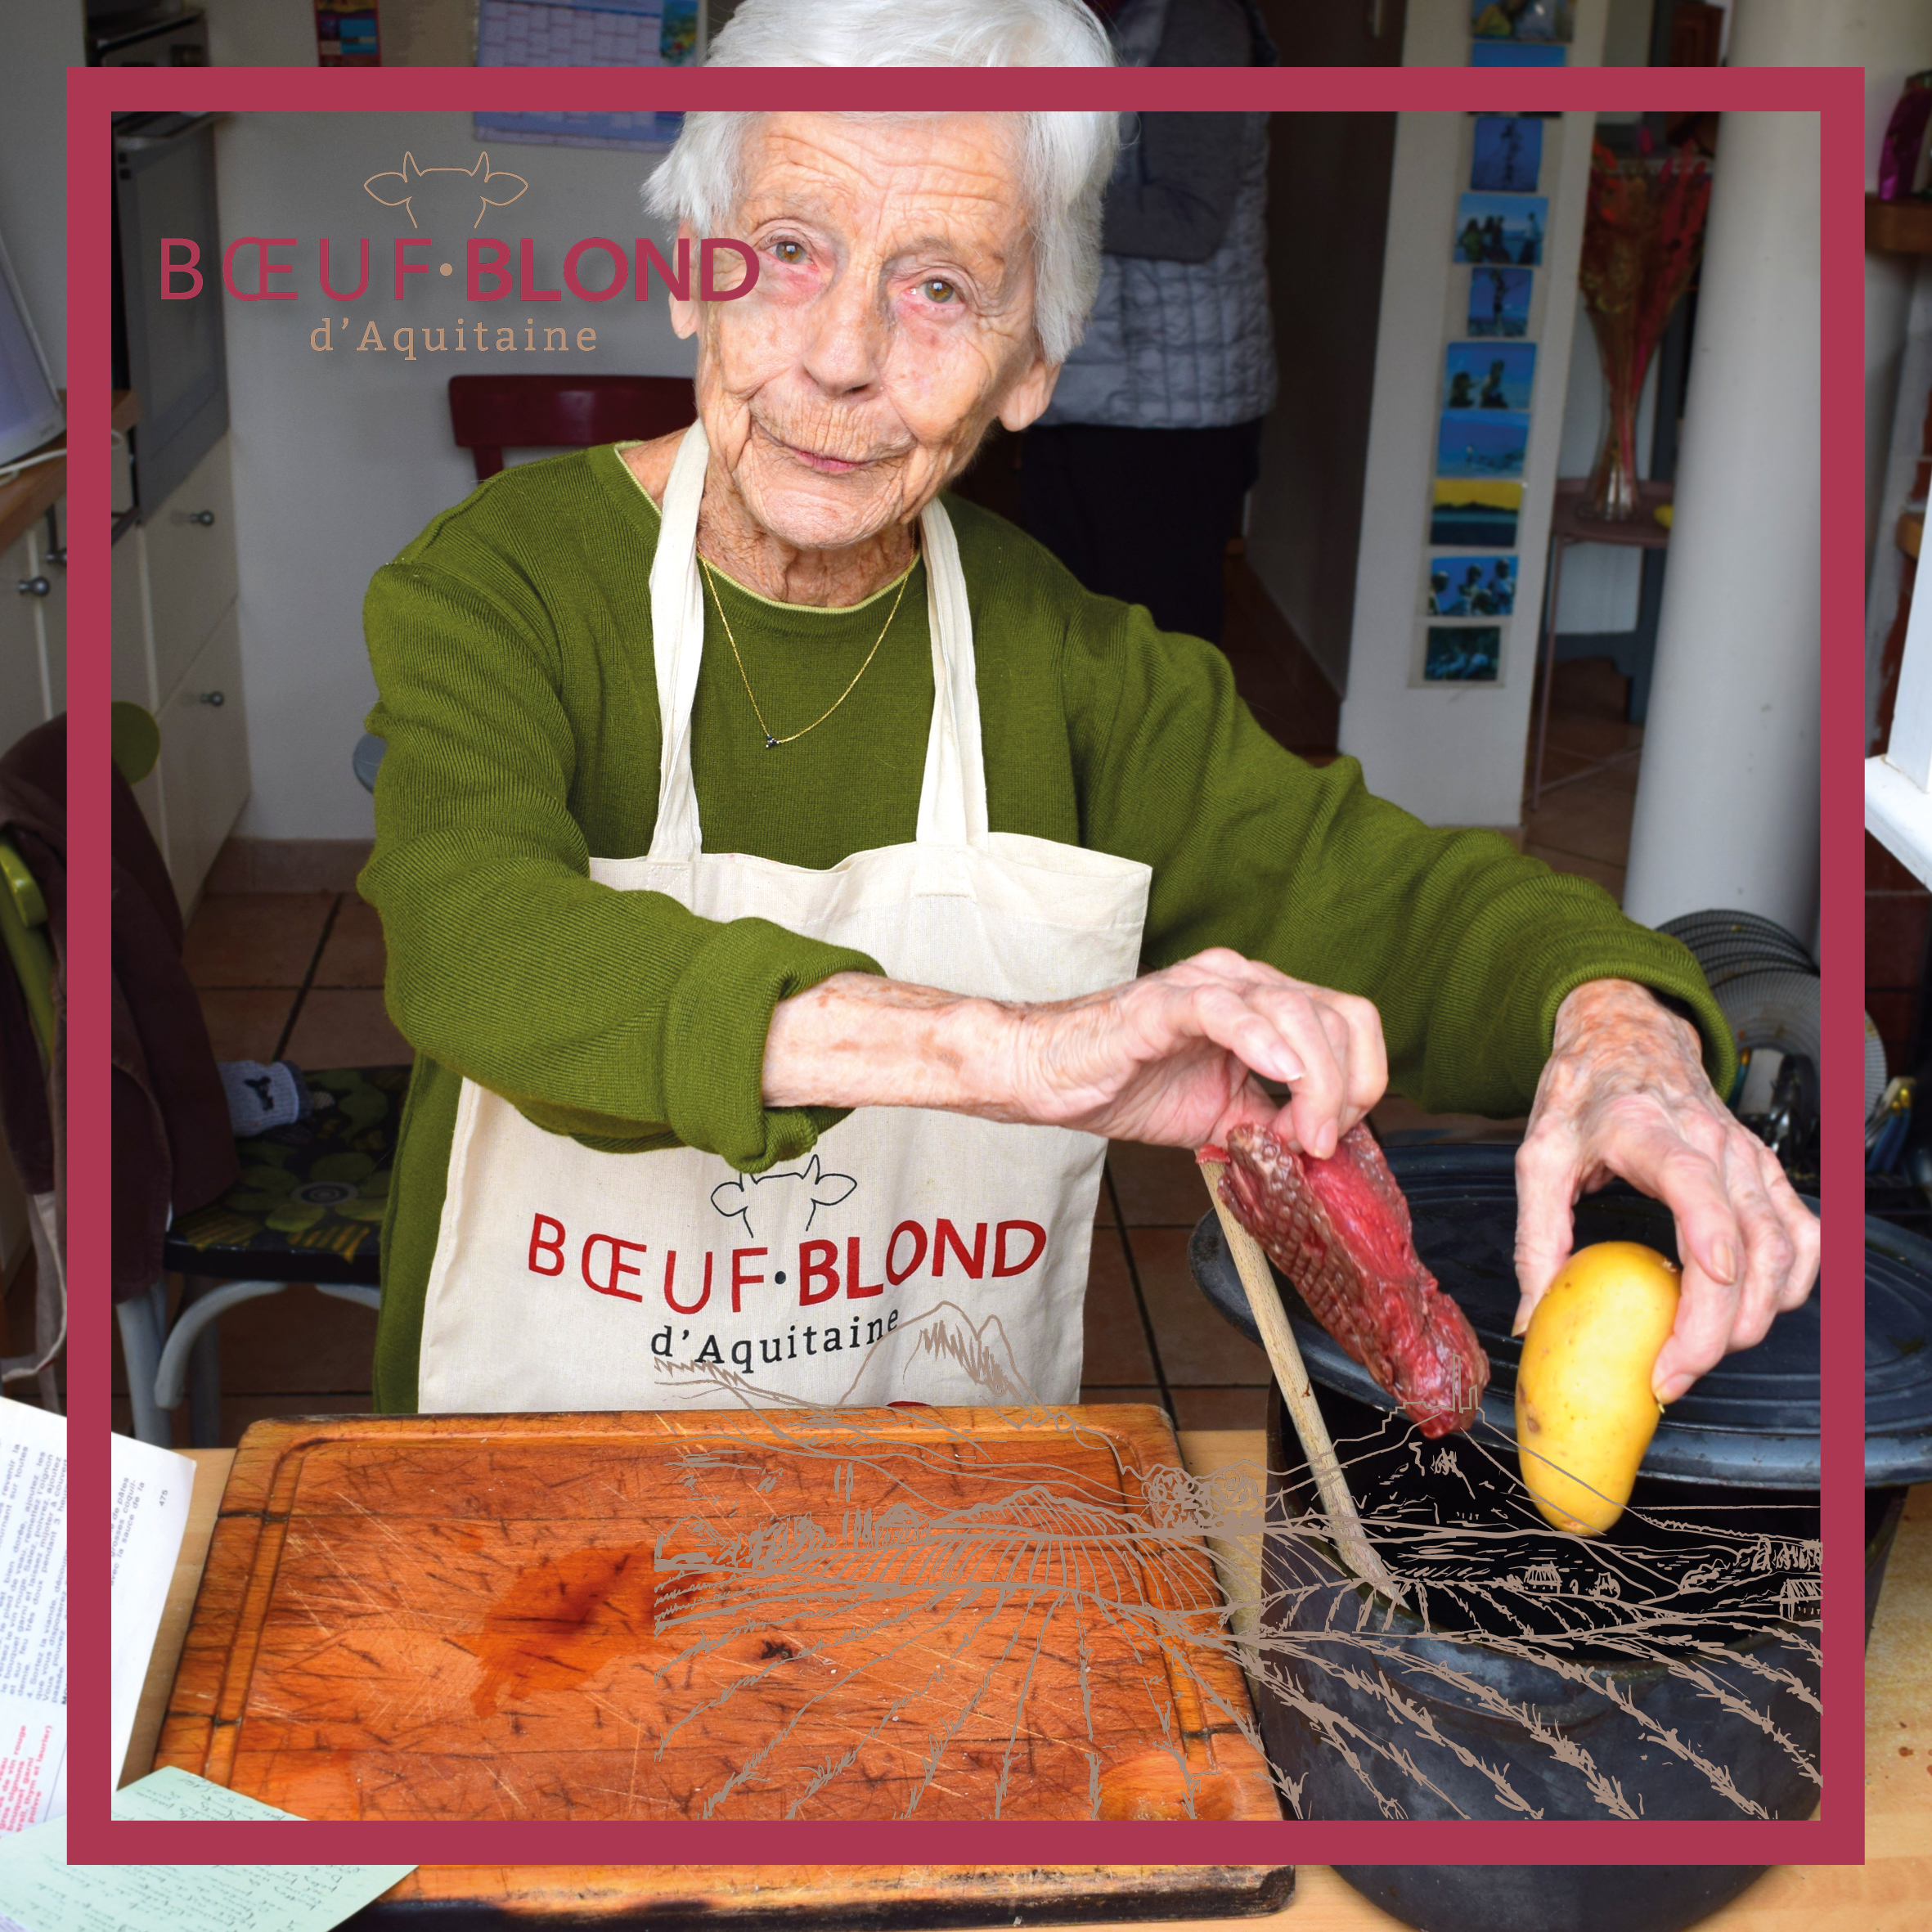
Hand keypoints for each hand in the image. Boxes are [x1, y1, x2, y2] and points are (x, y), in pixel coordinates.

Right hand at [1002, 948, 1388, 1152]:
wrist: (1048, 1077)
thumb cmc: (1125, 1082)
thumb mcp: (1223, 1114)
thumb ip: (1274, 1123)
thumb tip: (1322, 1152)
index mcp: (1262, 1002)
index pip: (1349, 1022)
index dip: (1362, 1080)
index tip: (1337, 1137)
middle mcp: (1243, 981)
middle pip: (1336, 1017)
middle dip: (1346, 1090)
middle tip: (1318, 1144)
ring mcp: (1204, 987)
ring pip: (1294, 1011)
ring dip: (1315, 1081)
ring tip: (1299, 1135)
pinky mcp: (1162, 1004)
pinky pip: (1224, 1009)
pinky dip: (1261, 1040)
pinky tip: (1277, 1071)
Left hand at [1512, 978, 1818, 1402]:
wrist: (1627, 1037)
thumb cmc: (1582, 1094)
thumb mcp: (1537, 1158)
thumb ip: (1536, 1239)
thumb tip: (1533, 1319)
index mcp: (1645, 1128)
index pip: (1693, 1185)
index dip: (1709, 1242)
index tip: (1703, 1300)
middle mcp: (1711, 1142)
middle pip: (1746, 1241)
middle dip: (1718, 1325)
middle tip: (1671, 1375)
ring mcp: (1748, 1157)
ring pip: (1784, 1249)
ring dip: (1755, 1316)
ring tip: (1701, 1355)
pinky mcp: (1767, 1172)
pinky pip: (1804, 1238)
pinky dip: (1791, 1287)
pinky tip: (1755, 1314)